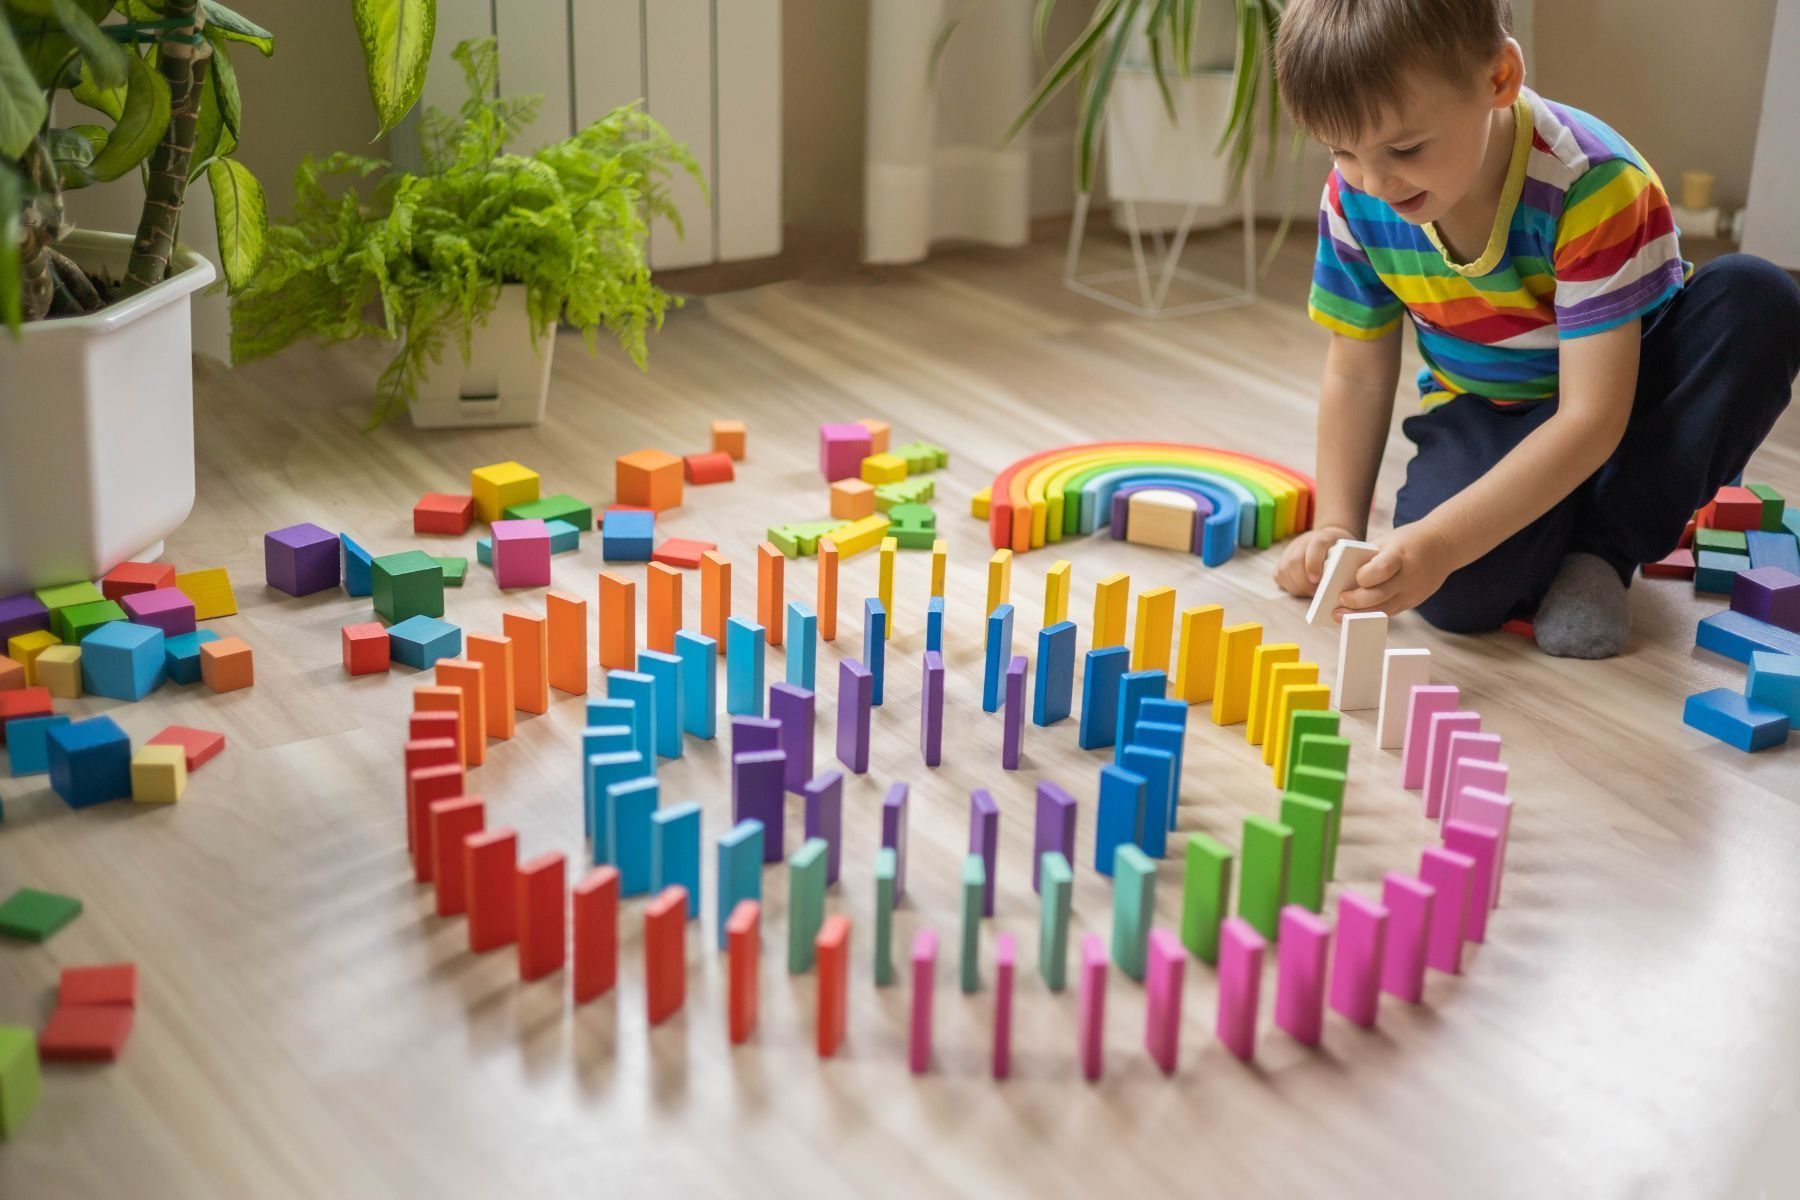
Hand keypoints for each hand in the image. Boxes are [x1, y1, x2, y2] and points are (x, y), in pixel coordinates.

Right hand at [1275, 525, 1360, 598]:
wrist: (1328, 540)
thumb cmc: (1342, 553)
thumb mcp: (1347, 555)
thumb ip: (1343, 566)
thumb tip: (1337, 587)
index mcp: (1322, 537)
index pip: (1316, 546)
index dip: (1313, 563)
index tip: (1316, 580)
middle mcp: (1303, 541)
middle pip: (1295, 561)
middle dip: (1303, 582)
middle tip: (1315, 594)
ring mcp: (1290, 550)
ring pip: (1284, 570)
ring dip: (1296, 586)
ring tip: (1310, 593)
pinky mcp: (1281, 561)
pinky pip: (1279, 576)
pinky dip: (1289, 585)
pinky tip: (1301, 589)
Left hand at [1336, 522, 1457, 618]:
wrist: (1443, 545)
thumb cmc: (1408, 541)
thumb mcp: (1387, 541)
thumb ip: (1367, 558)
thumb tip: (1340, 576)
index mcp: (1400, 554)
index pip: (1382, 569)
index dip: (1364, 577)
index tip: (1352, 579)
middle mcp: (1409, 575)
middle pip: (1380, 594)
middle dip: (1356, 602)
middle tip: (1339, 602)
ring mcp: (1414, 591)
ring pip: (1385, 608)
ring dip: (1360, 614)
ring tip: (1339, 615)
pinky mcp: (1415, 601)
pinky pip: (1391, 610)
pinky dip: (1373, 613)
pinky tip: (1356, 614)